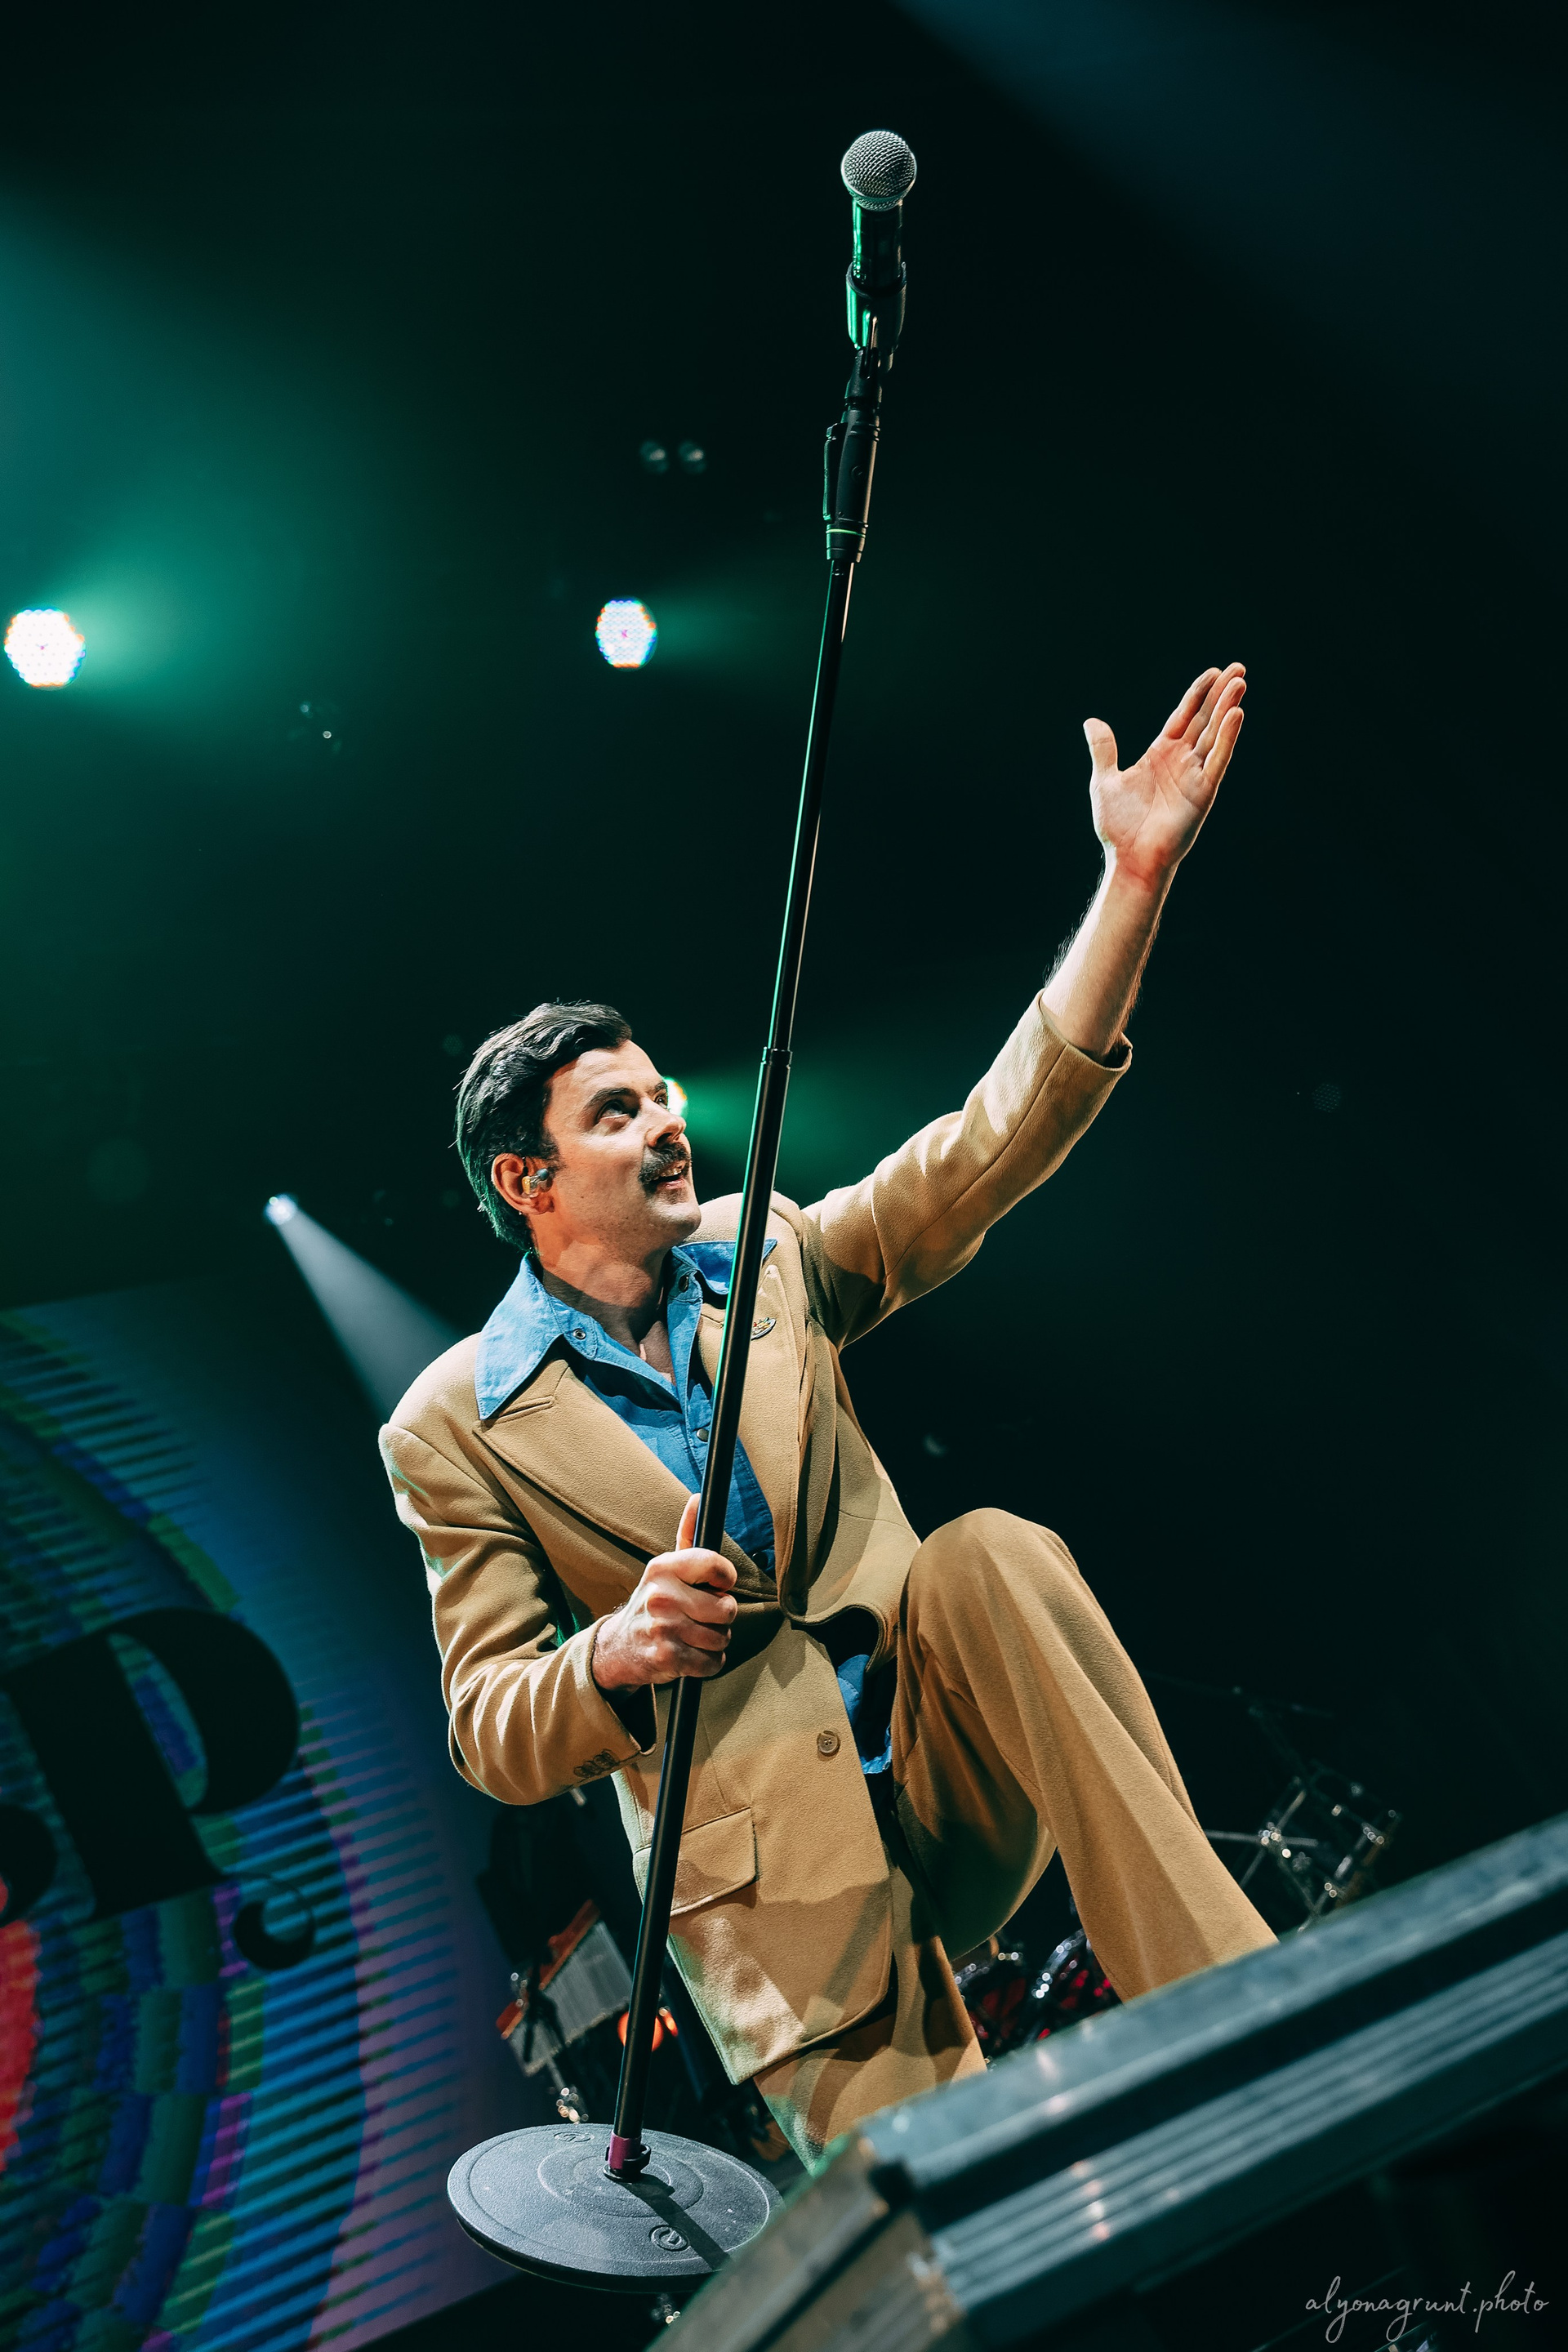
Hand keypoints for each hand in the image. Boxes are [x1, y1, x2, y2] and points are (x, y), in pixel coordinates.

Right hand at [591, 1493, 736, 1688]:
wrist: (619, 1646)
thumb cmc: (654, 1602)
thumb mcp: (665, 1568)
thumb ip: (687, 1534)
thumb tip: (699, 1498)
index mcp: (664, 1568)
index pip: (717, 1565)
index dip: (725, 1578)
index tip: (718, 1585)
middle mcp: (662, 1595)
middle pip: (727, 1609)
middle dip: (721, 1617)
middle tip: (702, 1616)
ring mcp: (663, 1628)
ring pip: (722, 1638)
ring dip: (715, 1641)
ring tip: (694, 1635)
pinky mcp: (667, 1658)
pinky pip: (712, 1663)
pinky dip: (708, 1663)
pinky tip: (691, 1653)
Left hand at [1084, 663, 1245, 888]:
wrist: (1130, 858)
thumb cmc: (1119, 826)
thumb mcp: (1105, 780)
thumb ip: (1104, 749)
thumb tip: (1092, 722)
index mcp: (1161, 754)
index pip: (1183, 716)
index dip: (1198, 694)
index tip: (1214, 673)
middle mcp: (1181, 761)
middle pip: (1205, 719)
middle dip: (1221, 694)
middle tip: (1238, 668)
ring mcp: (1194, 775)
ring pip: (1215, 734)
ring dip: (1228, 708)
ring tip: (1240, 683)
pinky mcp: (1203, 791)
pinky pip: (1218, 759)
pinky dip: (1228, 737)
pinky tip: (1236, 714)